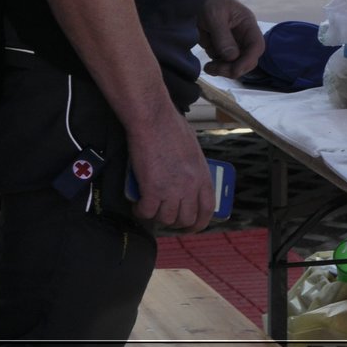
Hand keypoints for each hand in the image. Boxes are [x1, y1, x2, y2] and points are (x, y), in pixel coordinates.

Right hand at [128, 107, 214, 231]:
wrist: (154, 120)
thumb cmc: (171, 128)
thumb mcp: (193, 150)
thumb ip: (193, 169)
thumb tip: (188, 179)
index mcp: (203, 175)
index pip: (207, 208)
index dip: (200, 222)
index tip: (192, 226)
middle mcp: (190, 186)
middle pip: (186, 218)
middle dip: (175, 222)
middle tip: (165, 217)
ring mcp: (172, 190)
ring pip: (166, 219)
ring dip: (157, 217)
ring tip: (150, 208)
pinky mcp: (152, 190)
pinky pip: (147, 212)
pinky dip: (141, 211)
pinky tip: (138, 205)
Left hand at [197, 0, 262, 78]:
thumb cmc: (207, 1)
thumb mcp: (214, 16)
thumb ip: (223, 37)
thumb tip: (232, 57)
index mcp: (247, 24)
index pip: (256, 46)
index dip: (248, 60)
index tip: (234, 71)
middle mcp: (242, 35)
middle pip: (247, 58)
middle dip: (234, 68)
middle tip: (215, 69)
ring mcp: (231, 42)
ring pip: (234, 63)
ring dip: (223, 69)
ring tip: (208, 67)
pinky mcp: (220, 47)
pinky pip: (222, 62)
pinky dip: (216, 66)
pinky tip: (207, 64)